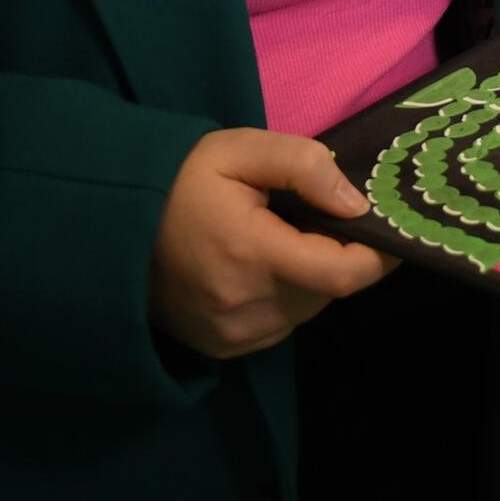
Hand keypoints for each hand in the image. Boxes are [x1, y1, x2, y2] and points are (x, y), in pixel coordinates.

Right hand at [149, 127, 399, 359]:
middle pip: (327, 290)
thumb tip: (357, 202)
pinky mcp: (222, 350)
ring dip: (310, 277)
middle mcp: (246, 307)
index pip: (342, 273)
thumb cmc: (178, 180)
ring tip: (281, 235)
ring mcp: (233, 336)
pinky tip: (258, 265)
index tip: (390, 228)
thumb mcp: (237, 150)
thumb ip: (302, 165)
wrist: (109, 227)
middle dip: (336, 254)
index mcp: (252, 254)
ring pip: (306, 310)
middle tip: (319, 214)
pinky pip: (280, 325)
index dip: (378, 254)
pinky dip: (285, 297)